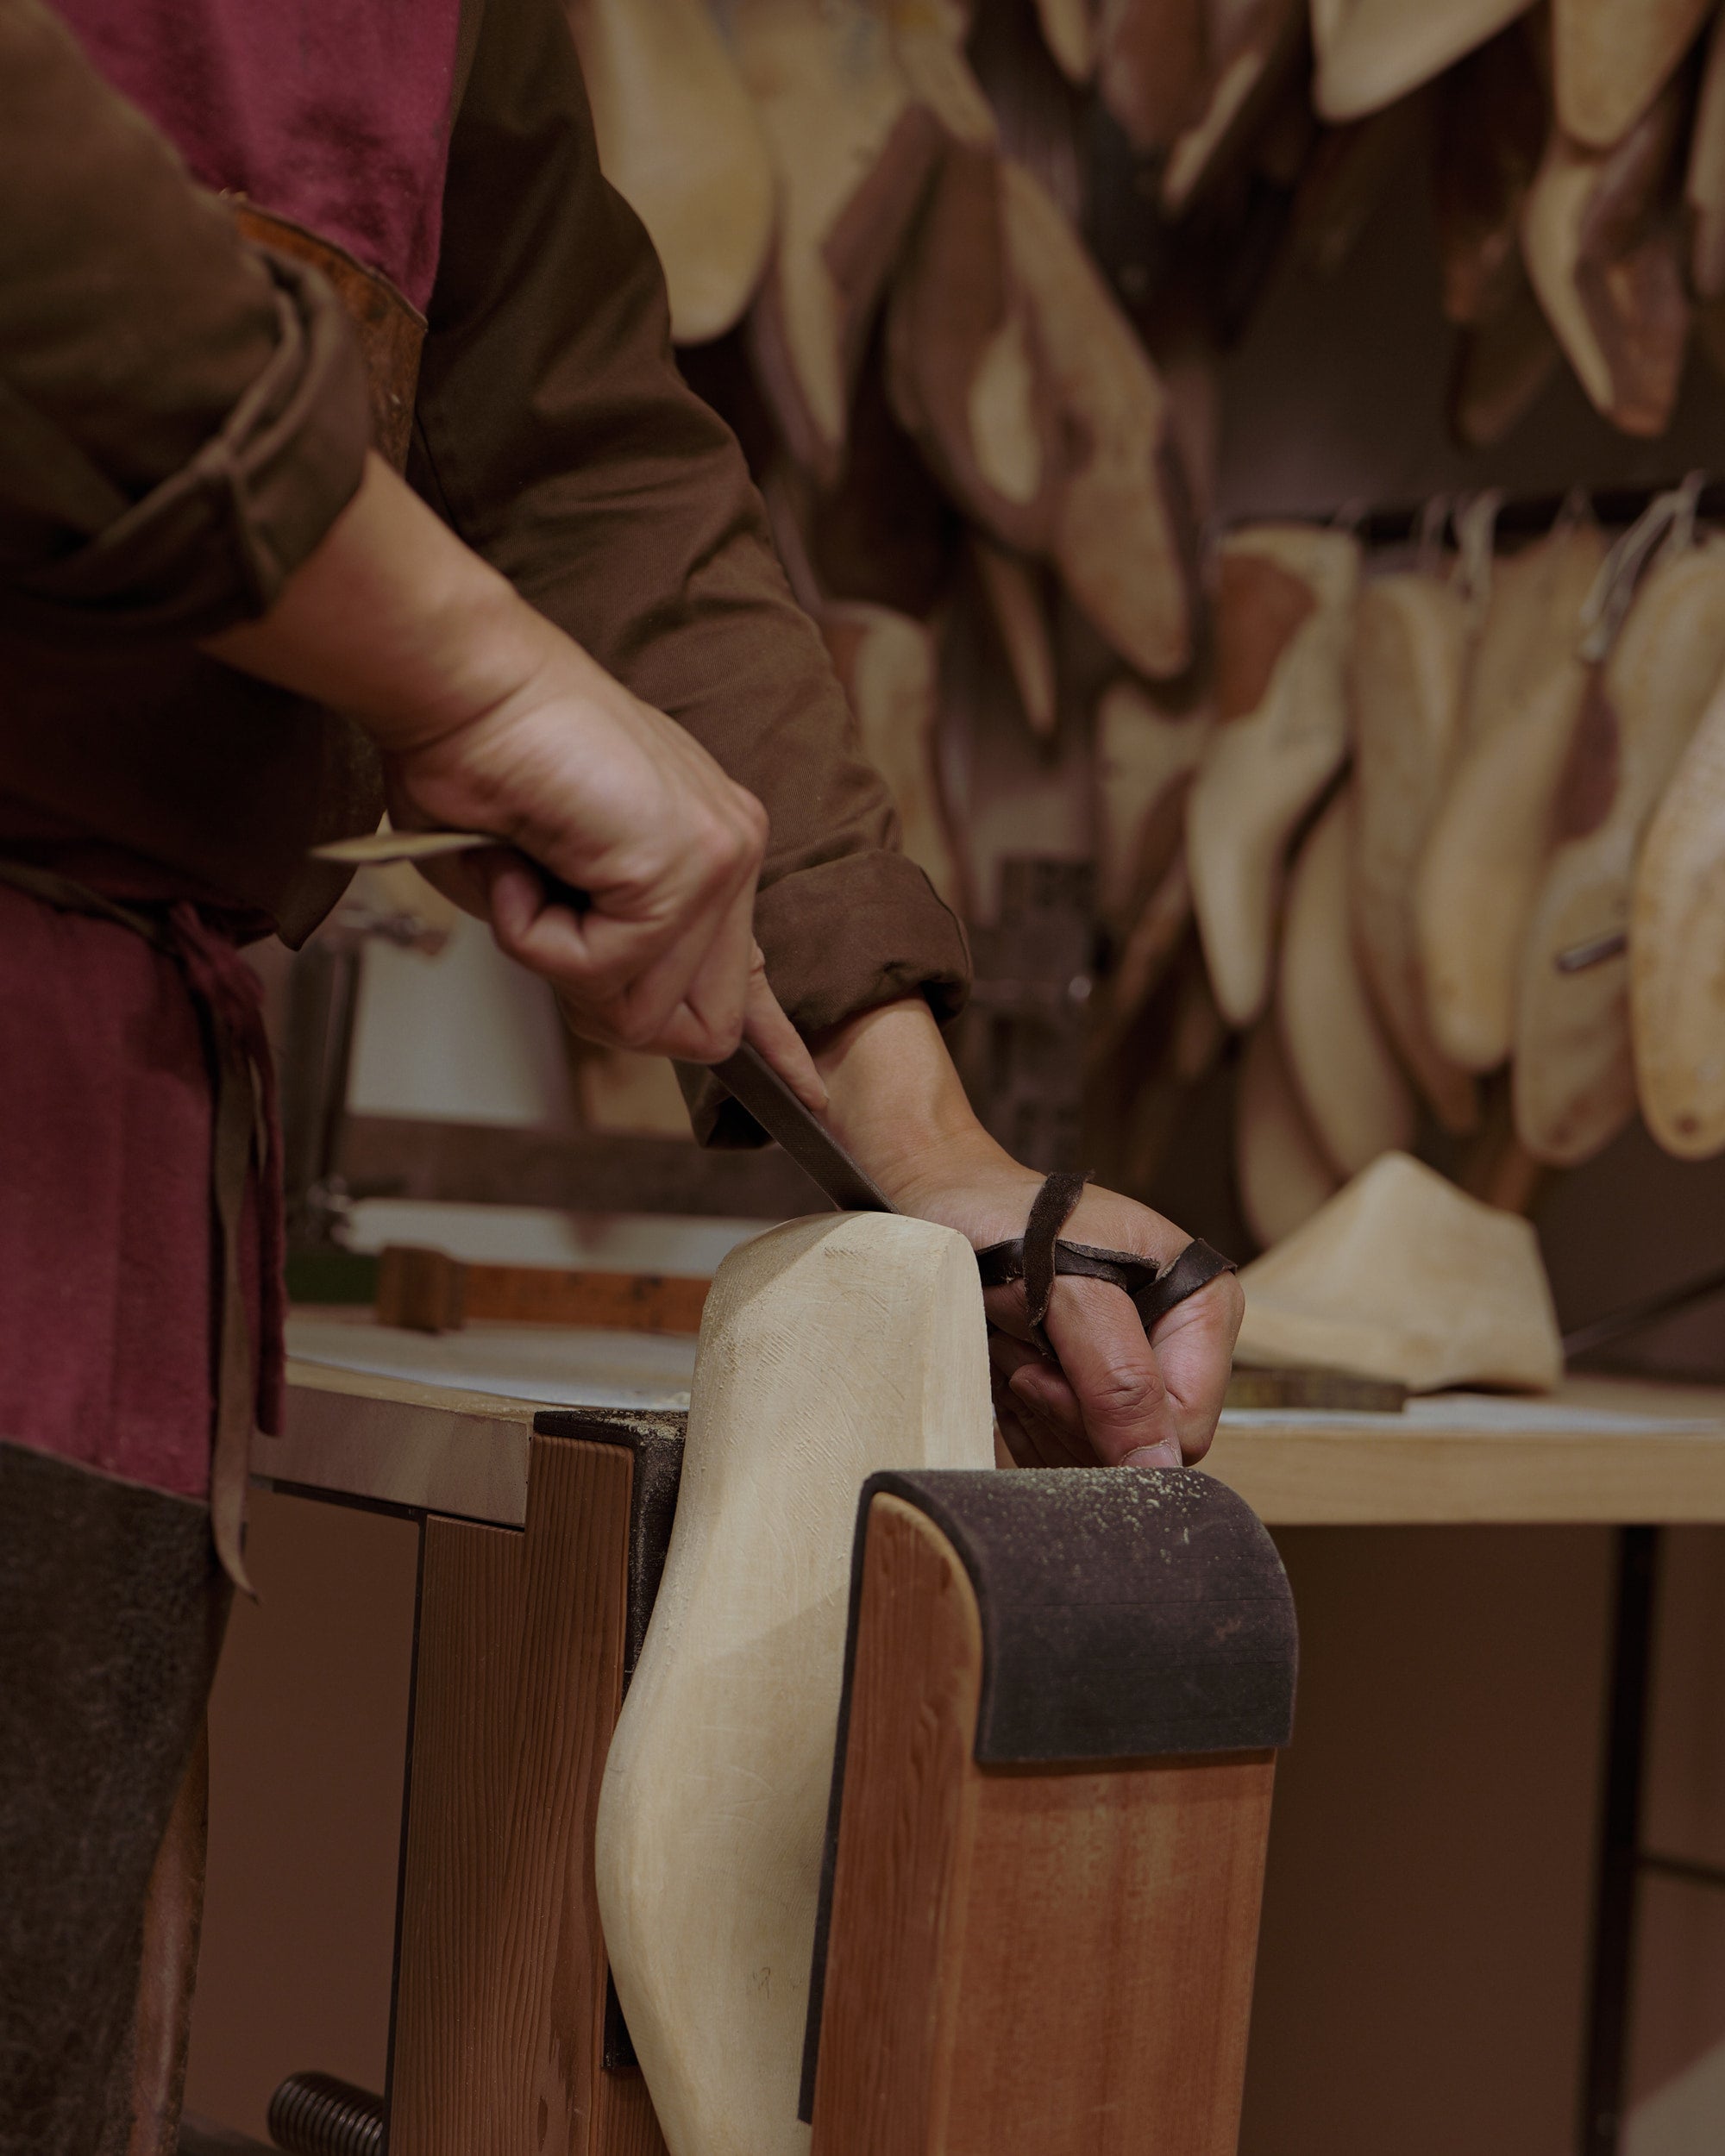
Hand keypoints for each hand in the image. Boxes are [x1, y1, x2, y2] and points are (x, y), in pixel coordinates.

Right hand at [204, 452, 824, 1104]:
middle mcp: (731, 850)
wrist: (457, 683)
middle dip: (602, 1002)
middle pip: (702, 1025)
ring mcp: (718, 857)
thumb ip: (597, 946)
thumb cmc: (478, 760)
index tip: (810, 1098)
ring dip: (554, 959)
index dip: (774, 1042)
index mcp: (708, 848)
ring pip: (646, 1012)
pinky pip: (602, 971)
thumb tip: (612, 1005)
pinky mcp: (683, 865)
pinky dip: (535, 936)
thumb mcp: (544, 882)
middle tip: (537, 916)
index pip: (755, 973)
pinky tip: (520, 866)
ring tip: (523, 871)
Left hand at [813, 1001, 1241, 1467]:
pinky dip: (1023, 1420)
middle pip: (1140, 1449)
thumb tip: (1157, 1469)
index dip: (1110, 1421)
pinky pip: (1066, 1453)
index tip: (1040, 1371)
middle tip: (1019, 1350)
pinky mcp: (1095, 1393)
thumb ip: (1118, 1376)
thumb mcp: (1064, 1288)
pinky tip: (1006, 1368)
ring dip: (1038, 1412)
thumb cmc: (1007, 1221)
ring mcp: (1139, 1370)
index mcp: (1205, 1307)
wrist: (954, 1203)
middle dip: (1067, 1411)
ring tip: (1012, 1346)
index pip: (1184, 1426)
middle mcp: (1182, 1344)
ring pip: (1099, 1457)